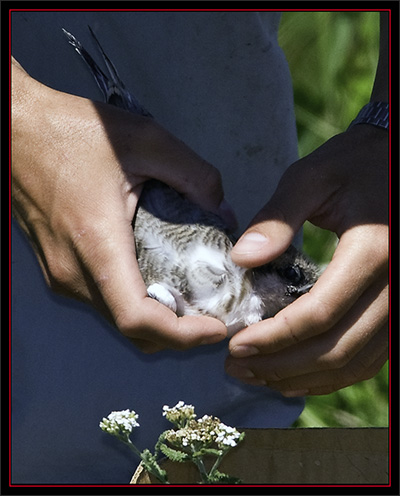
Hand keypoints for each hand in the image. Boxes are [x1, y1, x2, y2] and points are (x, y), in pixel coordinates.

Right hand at [12, 59, 229, 351]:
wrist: (16, 131)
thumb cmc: (72, 132)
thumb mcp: (146, 141)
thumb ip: (194, 174)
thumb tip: (223, 212)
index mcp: (96, 242)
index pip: (137, 316)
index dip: (181, 334)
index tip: (215, 328)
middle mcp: (73, 270)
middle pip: (131, 329)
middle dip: (177, 334)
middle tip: (213, 317)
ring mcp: (61, 273)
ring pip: (115, 319)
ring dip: (156, 322)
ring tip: (193, 303)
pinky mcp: (57, 268)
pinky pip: (102, 302)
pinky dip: (135, 305)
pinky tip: (158, 283)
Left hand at [226, 125, 387, 395]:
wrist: (393, 163)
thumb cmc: (352, 166)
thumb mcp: (312, 179)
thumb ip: (277, 218)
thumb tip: (240, 259)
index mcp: (372, 252)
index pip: (319, 313)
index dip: (274, 336)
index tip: (236, 345)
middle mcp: (394, 286)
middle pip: (336, 348)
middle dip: (282, 365)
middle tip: (239, 367)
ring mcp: (399, 303)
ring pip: (355, 361)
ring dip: (305, 377)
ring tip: (261, 377)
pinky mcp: (395, 310)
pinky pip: (370, 357)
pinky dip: (334, 374)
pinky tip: (300, 375)